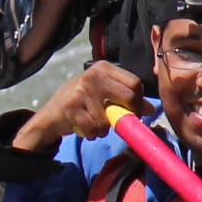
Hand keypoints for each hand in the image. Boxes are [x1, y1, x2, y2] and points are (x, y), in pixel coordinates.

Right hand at [13, 61, 150, 150]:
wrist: (50, 115)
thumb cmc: (81, 104)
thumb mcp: (103, 95)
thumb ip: (125, 98)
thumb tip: (150, 109)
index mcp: (104, 68)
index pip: (135, 83)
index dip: (137, 102)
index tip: (131, 112)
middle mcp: (93, 75)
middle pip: (128, 97)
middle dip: (126, 115)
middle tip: (117, 122)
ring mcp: (81, 90)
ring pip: (110, 118)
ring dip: (103, 129)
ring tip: (93, 124)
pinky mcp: (72, 107)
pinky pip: (94, 128)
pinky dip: (92, 134)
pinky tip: (84, 129)